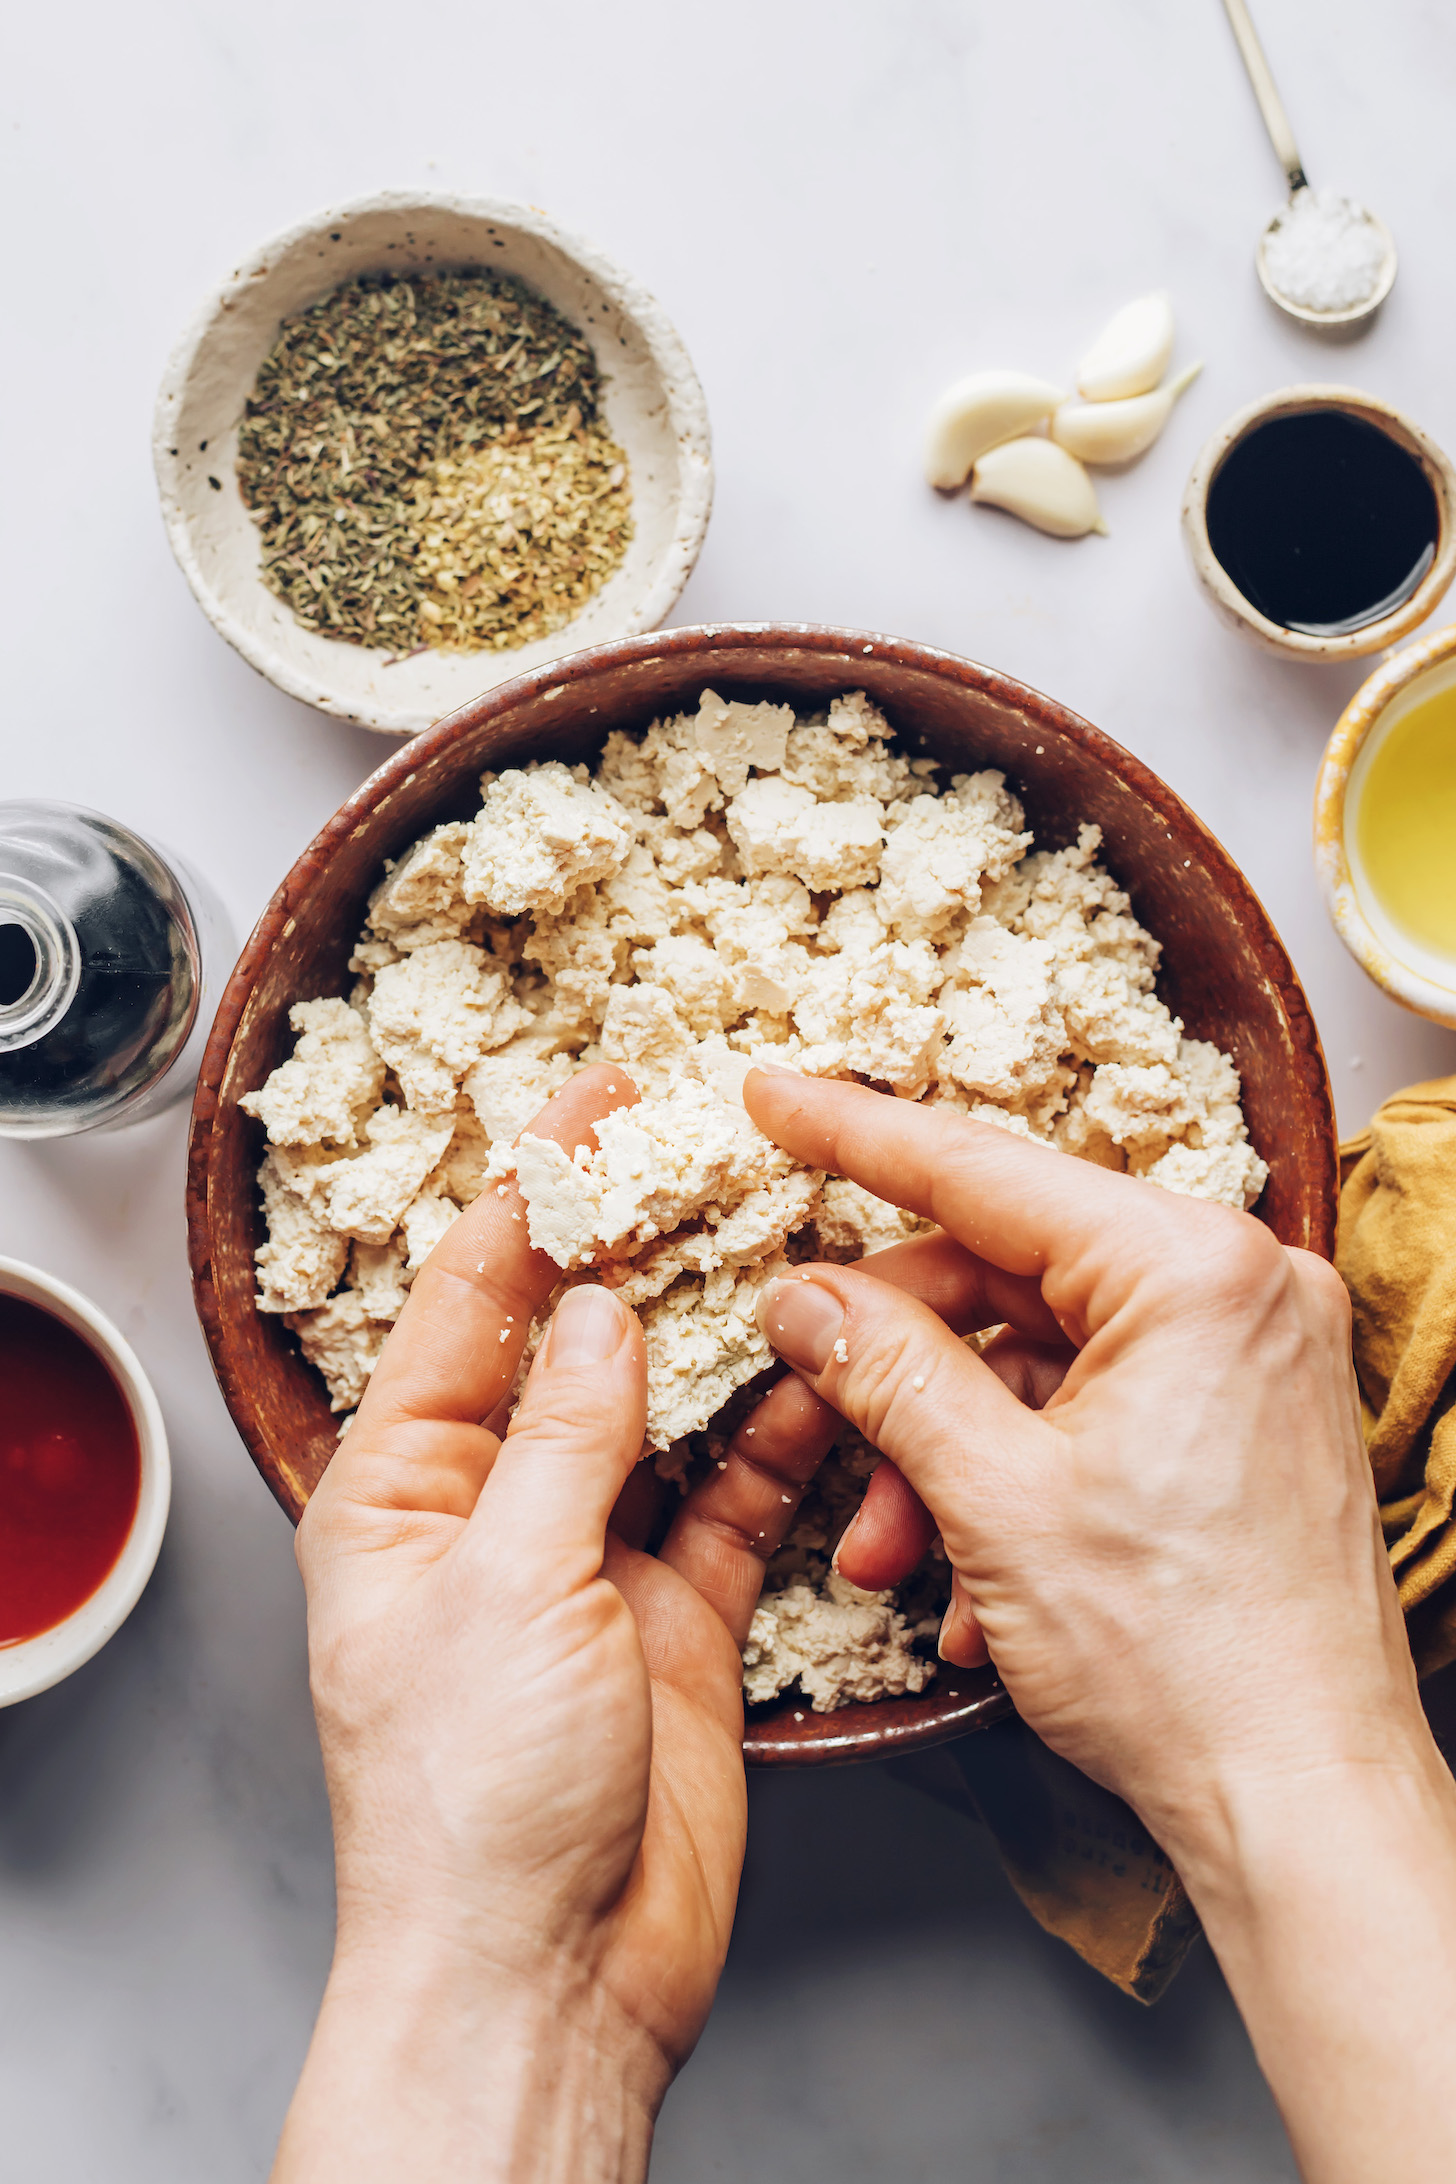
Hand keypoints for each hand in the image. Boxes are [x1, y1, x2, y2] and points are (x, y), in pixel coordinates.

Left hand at [272, 1068, 822, 2183]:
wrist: (550, 1978)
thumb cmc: (474, 1802)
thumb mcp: (506, 1584)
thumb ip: (563, 1432)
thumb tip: (596, 1304)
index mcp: (404, 1487)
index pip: (470, 1299)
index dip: (533, 1188)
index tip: (597, 1100)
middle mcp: (498, 1504)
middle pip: (577, 1338)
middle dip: (641, 1245)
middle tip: (715, 1150)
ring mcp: (595, 1553)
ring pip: (671, 1406)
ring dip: (728, 1335)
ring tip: (794, 1246)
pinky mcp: (680, 1608)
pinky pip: (739, 1493)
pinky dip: (783, 1437)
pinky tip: (829, 1377)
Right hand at [742, 1070, 1455, 2183]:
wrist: (1305, 1806)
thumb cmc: (1184, 1662)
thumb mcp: (995, 1501)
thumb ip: (889, 1372)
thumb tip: (807, 1299)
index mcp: (1193, 1271)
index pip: (985, 1171)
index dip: (857, 1135)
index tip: (776, 1095)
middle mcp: (1240, 1289)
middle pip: (1010, 1271)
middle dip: (898, 1359)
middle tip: (805, 1388)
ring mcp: (1251, 1356)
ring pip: (1042, 1356)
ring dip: (946, 1446)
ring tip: (889, 1548)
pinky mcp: (1245, 1421)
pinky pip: (1096, 1409)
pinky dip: (1017, 1476)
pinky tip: (967, 1578)